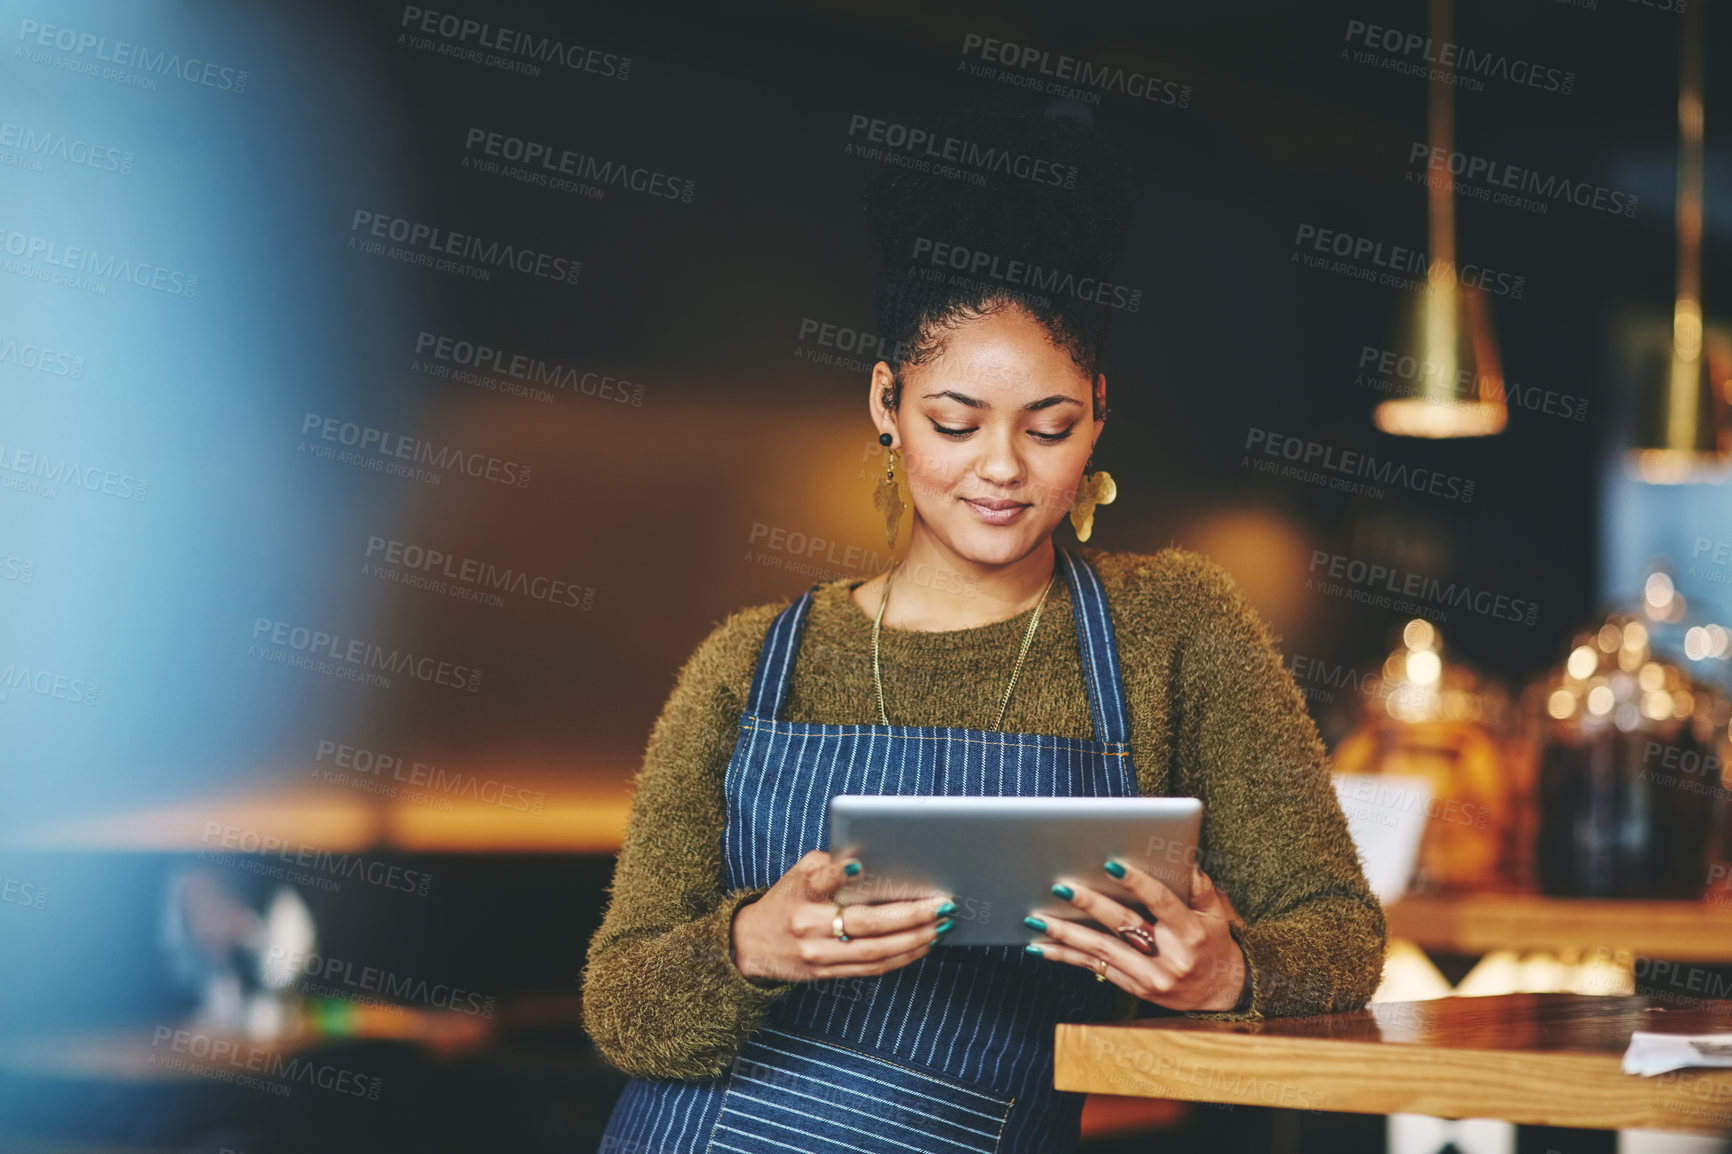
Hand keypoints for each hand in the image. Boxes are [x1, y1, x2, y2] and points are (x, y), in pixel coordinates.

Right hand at [730, 850, 955, 986]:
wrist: (751, 945)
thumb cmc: (784, 900)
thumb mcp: (796, 874)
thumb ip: (828, 866)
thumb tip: (867, 863)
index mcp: (801, 895)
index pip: (821, 881)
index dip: (839, 873)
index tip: (861, 865)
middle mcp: (809, 927)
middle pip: (866, 924)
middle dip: (910, 916)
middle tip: (942, 905)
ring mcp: (819, 955)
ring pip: (875, 952)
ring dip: (914, 940)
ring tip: (942, 926)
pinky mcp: (828, 973)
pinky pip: (872, 969)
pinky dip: (901, 957)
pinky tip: (923, 944)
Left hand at [1024, 861, 1248, 1011]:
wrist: (1220, 992)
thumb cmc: (1213, 941)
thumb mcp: (1216, 912)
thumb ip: (1199, 885)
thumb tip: (1183, 858)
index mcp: (1190, 932)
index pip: (1161, 903)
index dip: (1137, 884)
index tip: (1111, 865)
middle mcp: (1170, 958)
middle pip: (1123, 926)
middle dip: (1089, 904)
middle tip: (1060, 886)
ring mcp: (1149, 977)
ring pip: (1101, 951)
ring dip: (1065, 933)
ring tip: (1037, 917)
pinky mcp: (1134, 988)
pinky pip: (1094, 968)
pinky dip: (1066, 955)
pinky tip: (1040, 946)